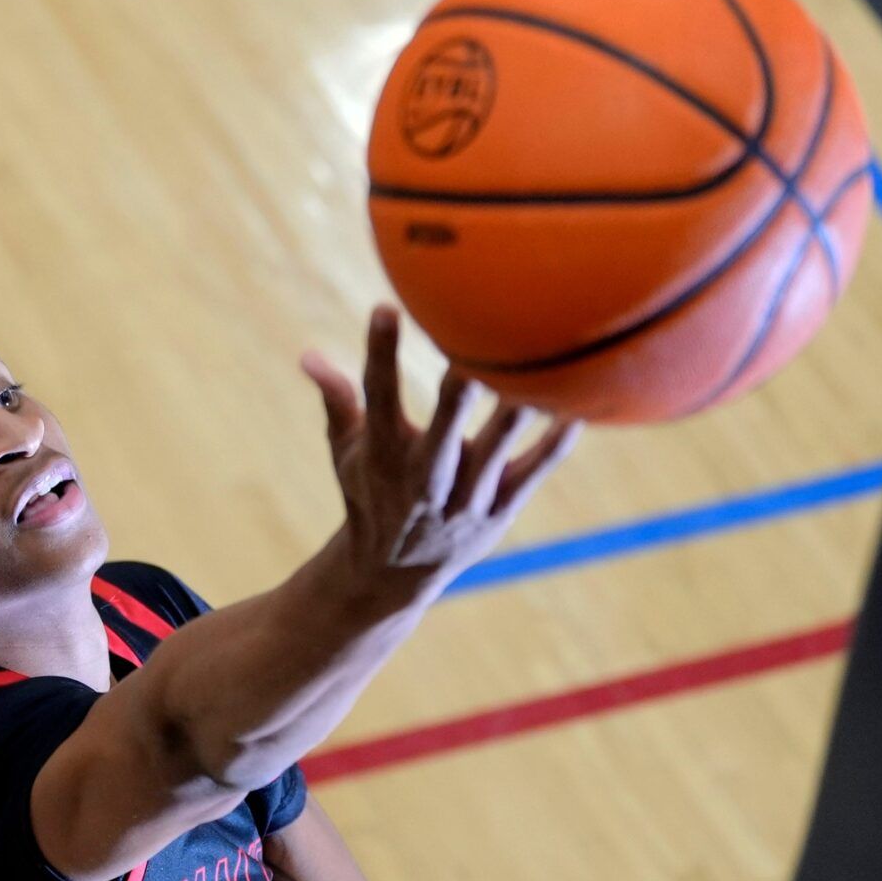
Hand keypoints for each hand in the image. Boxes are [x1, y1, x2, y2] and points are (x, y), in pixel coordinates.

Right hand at [300, 305, 580, 605]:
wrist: (393, 572)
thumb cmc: (371, 490)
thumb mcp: (346, 450)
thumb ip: (337, 400)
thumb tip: (307, 355)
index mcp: (381, 455)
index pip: (377, 399)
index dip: (379, 355)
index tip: (384, 309)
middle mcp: (422, 480)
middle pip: (439, 440)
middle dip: (454, 405)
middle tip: (470, 363)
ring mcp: (463, 500)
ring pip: (491, 459)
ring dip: (510, 424)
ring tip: (533, 384)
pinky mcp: (497, 510)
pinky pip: (529, 476)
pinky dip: (551, 449)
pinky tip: (574, 415)